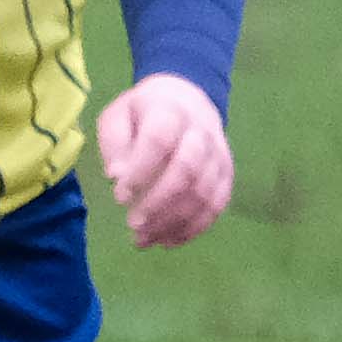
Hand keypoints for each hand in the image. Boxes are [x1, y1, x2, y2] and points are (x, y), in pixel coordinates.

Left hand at [96, 71, 231, 246]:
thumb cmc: (144, 113)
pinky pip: (217, 205)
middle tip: (133, 224)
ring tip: (144, 239)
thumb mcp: (118, 116)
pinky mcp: (227, 174)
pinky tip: (168, 241)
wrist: (188, 100)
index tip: (119, 196)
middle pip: (187, 169)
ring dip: (173, 222)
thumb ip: (115, 144)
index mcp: (169, 111)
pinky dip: (193, 228)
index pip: (160, 140)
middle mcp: (201, 132)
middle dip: (159, 202)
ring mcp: (218, 155)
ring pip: (204, 192)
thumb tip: (117, 175)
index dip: (141, 170)